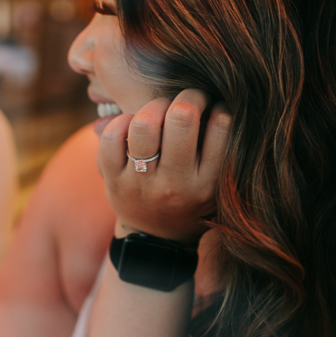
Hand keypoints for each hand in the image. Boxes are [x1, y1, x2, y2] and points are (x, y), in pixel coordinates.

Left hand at [97, 89, 231, 245]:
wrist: (155, 241)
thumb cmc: (190, 200)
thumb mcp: (216, 184)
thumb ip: (221, 148)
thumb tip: (220, 95)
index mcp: (208, 183)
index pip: (223, 123)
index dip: (218, 105)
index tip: (212, 109)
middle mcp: (176, 185)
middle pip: (182, 116)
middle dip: (187, 96)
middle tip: (186, 103)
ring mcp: (142, 183)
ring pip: (145, 124)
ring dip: (154, 107)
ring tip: (159, 112)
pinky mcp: (114, 181)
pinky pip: (113, 137)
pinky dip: (122, 122)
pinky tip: (133, 127)